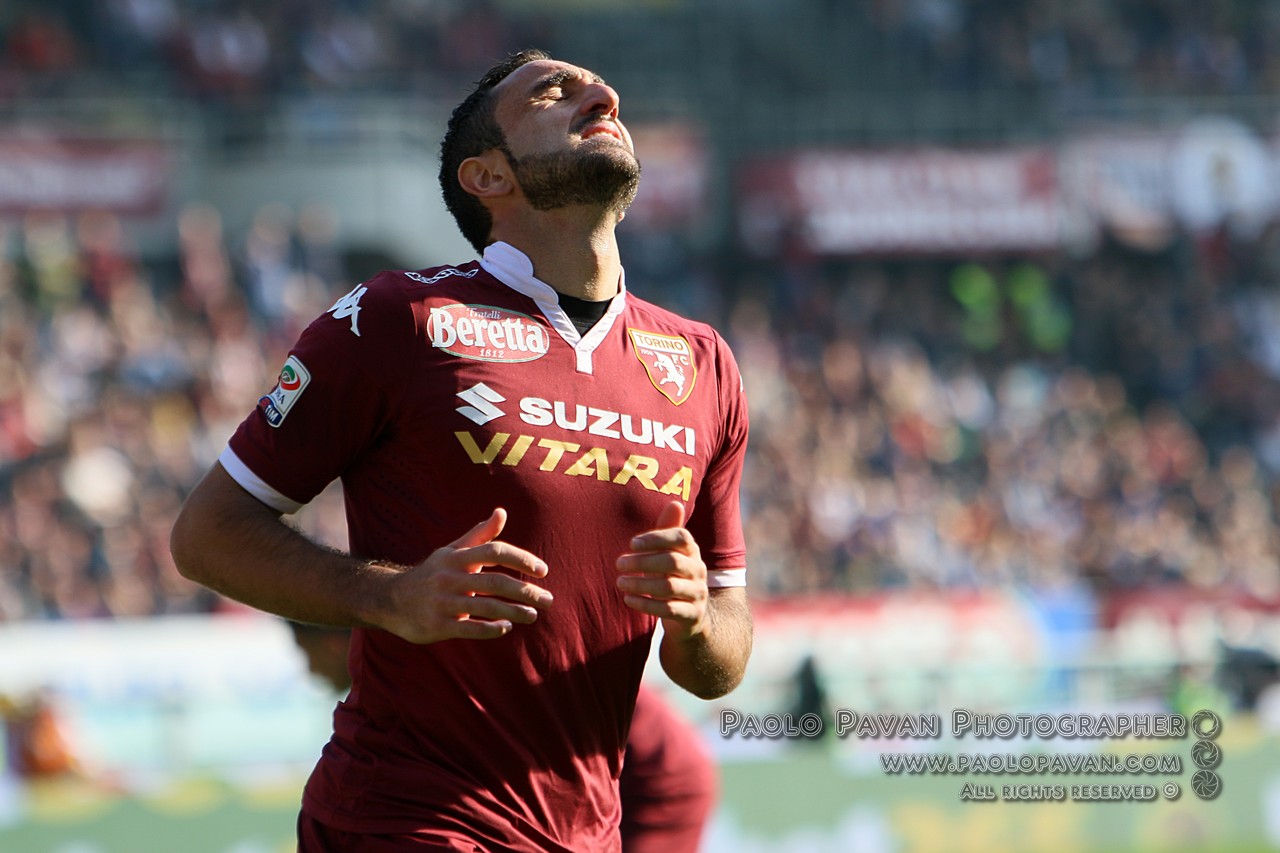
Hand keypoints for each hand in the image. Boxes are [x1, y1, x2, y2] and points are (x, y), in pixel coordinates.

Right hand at [381, 508, 551, 643]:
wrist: (390, 600)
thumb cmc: (432, 574)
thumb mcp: (452, 551)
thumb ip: (480, 535)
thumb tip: (502, 512)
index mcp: (456, 557)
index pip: (494, 551)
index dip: (520, 559)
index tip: (542, 570)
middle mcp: (449, 577)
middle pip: (495, 581)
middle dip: (525, 591)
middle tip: (548, 599)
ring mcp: (443, 602)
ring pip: (486, 607)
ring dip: (514, 612)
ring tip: (533, 615)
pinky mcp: (438, 625)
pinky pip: (470, 629)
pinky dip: (491, 629)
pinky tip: (506, 628)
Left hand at [616, 501, 707, 639]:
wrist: (691, 618)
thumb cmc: (673, 578)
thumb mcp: (670, 555)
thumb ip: (667, 532)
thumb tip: (675, 502)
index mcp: (693, 552)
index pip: (681, 538)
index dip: (657, 538)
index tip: (632, 543)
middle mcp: (699, 571)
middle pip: (672, 562)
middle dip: (642, 561)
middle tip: (619, 563)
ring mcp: (697, 594)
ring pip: (669, 587)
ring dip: (640, 584)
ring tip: (620, 582)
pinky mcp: (692, 616)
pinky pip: (668, 610)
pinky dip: (646, 604)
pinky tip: (628, 600)